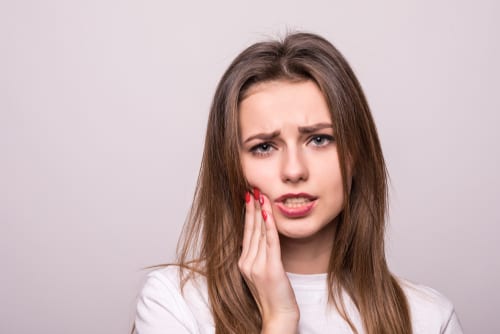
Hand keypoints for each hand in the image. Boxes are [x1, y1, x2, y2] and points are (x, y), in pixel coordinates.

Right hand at [238, 188, 298, 332]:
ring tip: (261, 195)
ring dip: (261, 212)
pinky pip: (270, 243)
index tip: (249, 197)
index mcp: (243, 262)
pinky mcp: (270, 269)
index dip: (248, 213)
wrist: (278, 315)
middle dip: (253, 207)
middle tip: (253, 188)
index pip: (246, 232)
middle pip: (250, 229)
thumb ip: (259, 255)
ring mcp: (257, 266)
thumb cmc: (273, 295)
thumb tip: (262, 236)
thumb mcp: (261, 273)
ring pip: (259, 233)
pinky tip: (268, 213)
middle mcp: (247, 262)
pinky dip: (269, 226)